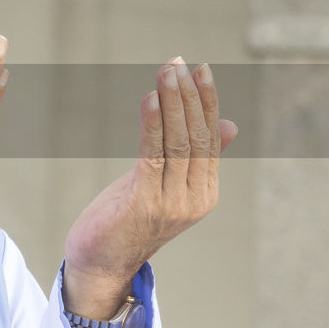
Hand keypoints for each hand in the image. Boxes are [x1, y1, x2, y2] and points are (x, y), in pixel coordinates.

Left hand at [63, 58, 237, 325]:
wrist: (100, 264)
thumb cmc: (128, 220)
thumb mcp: (164, 184)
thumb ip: (192, 158)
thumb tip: (228, 124)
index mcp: (204, 192)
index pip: (209, 137)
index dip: (206, 102)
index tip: (200, 68)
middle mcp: (194, 198)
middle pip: (196, 136)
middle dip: (188, 96)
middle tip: (178, 63)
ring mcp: (172, 203)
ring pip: (177, 142)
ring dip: (172, 103)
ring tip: (167, 71)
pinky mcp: (145, 203)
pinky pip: (152, 155)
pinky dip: (152, 124)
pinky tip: (150, 99)